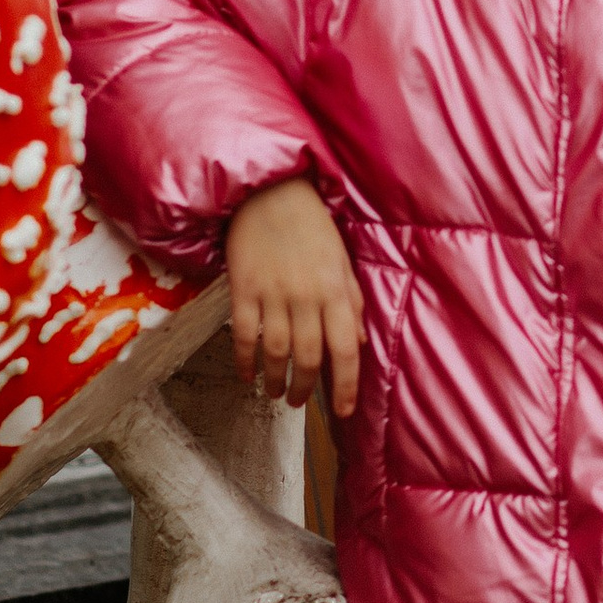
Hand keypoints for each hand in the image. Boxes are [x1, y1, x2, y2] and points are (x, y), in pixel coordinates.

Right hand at [226, 175, 363, 416]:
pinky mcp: (242, 289)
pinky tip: (247, 375)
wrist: (269, 191)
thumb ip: (352, 302)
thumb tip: (359, 343)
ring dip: (275, 380)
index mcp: (335, 291)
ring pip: (275, 352)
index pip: (346, 350)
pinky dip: (245, 361)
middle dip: (306, 388)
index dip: (346, 386)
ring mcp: (272, 294)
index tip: (344, 411)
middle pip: (309, 357)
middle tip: (299, 402)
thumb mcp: (342, 261)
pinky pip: (243, 335)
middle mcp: (306, 297)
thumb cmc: (311, 226)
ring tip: (275, 392)